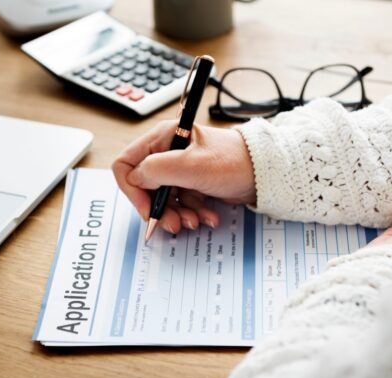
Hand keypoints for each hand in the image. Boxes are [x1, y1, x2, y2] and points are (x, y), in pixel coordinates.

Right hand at [112, 120, 255, 233]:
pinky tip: (208, 216)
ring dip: (178, 214)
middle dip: (160, 209)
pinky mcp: (191, 183)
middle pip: (145, 187)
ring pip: (163, 200)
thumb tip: (135, 179)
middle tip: (173, 224)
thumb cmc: (233, 161)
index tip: (148, 209)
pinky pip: (181, 204)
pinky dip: (192, 213)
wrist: (264, 173)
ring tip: (195, 221)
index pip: (127, 165)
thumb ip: (157, 171)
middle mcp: (167, 153)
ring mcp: (179, 170)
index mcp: (162, 139)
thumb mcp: (192, 166)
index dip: (133, 190)